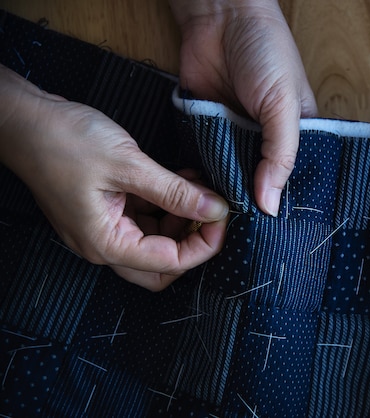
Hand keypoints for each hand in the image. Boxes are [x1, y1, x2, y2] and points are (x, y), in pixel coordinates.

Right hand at [0, 65, 228, 290]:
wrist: (23, 118)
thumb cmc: (63, 140)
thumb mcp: (128, 165)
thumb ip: (175, 191)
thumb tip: (215, 210)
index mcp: (106, 243)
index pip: (169, 262)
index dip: (204, 244)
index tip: (224, 217)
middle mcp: (104, 243)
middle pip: (162, 264)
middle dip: (193, 241)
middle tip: (213, 212)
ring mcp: (104, 226)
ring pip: (157, 240)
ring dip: (182, 218)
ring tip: (200, 186)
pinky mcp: (107, 209)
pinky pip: (145, 218)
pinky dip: (167, 204)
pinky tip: (183, 180)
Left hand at [169, 0, 317, 215]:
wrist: (221, 15)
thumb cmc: (266, 51)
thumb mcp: (283, 105)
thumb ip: (279, 155)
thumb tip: (270, 204)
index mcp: (295, 133)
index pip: (292, 178)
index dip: (283, 203)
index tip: (274, 233)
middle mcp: (265, 139)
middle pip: (260, 182)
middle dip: (252, 202)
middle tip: (245, 236)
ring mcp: (234, 134)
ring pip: (231, 174)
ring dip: (226, 190)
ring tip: (222, 222)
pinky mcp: (207, 127)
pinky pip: (205, 158)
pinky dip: (203, 173)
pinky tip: (201, 195)